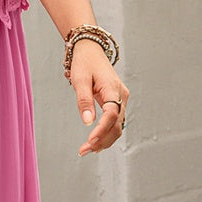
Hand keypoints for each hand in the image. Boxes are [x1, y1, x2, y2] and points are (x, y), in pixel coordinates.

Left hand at [69, 40, 128, 156]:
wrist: (91, 51)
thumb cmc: (84, 63)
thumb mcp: (80, 79)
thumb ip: (84, 100)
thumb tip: (88, 121)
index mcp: (113, 88)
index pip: (111, 115)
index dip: (101, 130)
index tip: (90, 141)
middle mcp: (121, 96)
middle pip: (116, 125)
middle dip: (101, 140)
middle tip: (83, 150)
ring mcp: (121, 99)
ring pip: (117, 126)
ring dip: (104, 140)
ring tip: (87, 150)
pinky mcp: (117, 102)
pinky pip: (115, 122)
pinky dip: (106, 133)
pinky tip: (96, 142)